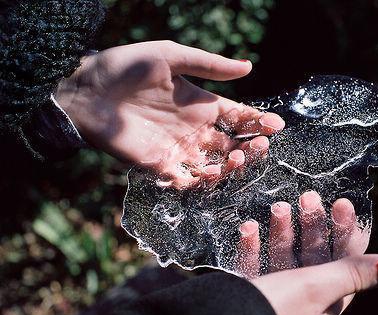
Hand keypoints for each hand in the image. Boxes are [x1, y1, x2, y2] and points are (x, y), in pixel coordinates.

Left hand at [55, 41, 284, 188]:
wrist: (87, 90)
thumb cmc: (127, 67)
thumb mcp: (171, 57)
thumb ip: (209, 66)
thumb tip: (248, 67)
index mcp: (201, 104)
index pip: (238, 117)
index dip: (258, 121)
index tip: (276, 125)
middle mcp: (194, 129)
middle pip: (232, 145)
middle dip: (251, 147)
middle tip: (259, 145)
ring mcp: (179, 149)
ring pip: (215, 165)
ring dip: (231, 166)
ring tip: (237, 157)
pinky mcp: (160, 165)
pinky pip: (187, 180)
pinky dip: (201, 182)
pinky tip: (211, 174)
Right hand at [236, 191, 377, 314]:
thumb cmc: (275, 308)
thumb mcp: (318, 287)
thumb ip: (353, 273)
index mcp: (326, 300)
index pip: (344, 260)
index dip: (345, 231)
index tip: (340, 203)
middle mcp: (304, 298)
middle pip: (313, 254)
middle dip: (312, 224)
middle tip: (308, 196)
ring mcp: (276, 294)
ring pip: (283, 254)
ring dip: (282, 229)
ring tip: (279, 206)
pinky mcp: (250, 292)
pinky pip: (254, 263)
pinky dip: (253, 245)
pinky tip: (248, 226)